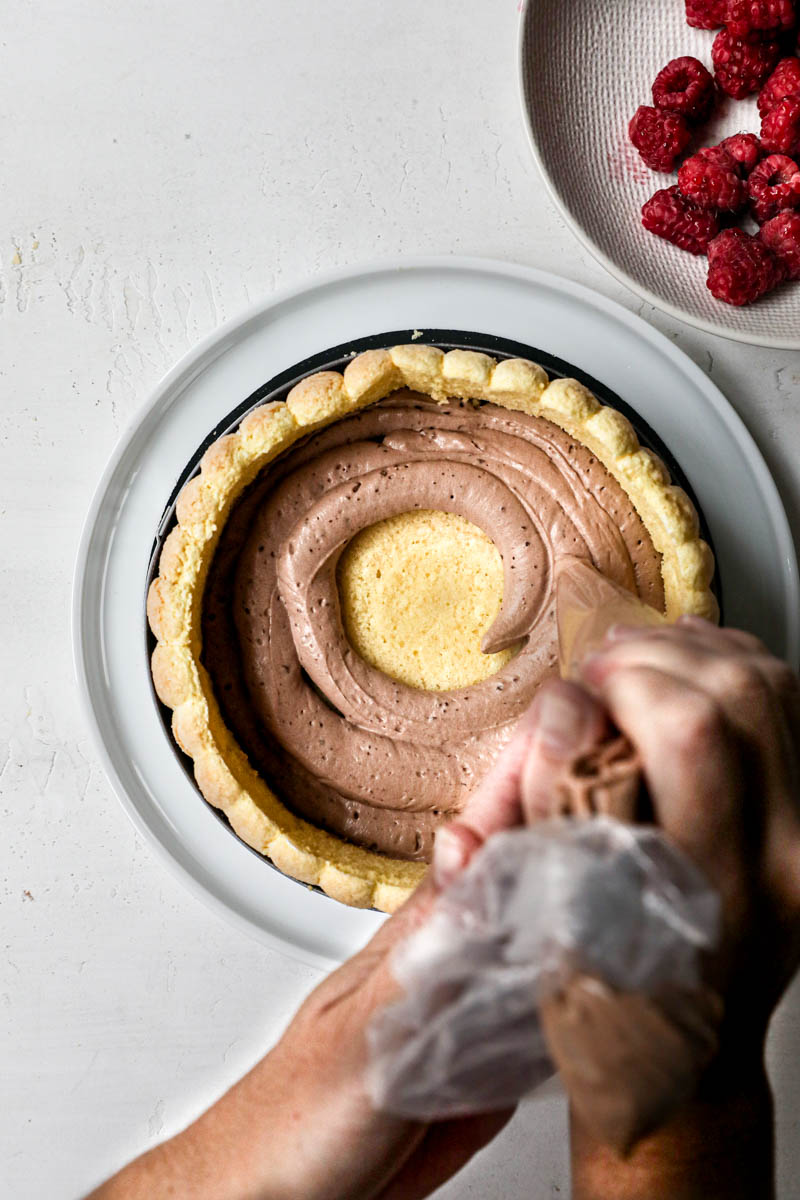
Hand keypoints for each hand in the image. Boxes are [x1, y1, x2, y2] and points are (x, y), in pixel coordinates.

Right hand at [563, 617, 799, 1198]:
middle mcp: (783, 858)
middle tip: (606, 671)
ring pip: (777, 687)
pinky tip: (687, 668)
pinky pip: (791, 707)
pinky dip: (735, 667)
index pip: (693, 730)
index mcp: (713, 884)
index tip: (583, 691)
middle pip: (744, 693)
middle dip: (659, 654)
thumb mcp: (556, 908)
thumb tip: (567, 701)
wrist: (691, 1053)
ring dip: (699, 652)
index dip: (630, 682)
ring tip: (638, 662)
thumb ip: (555, 794)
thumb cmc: (615, 995)